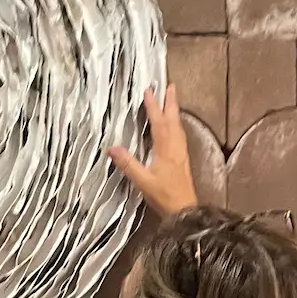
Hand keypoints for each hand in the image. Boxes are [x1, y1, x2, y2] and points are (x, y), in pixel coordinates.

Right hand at [109, 84, 197, 216]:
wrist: (185, 210)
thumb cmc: (165, 196)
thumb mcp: (142, 181)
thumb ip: (128, 164)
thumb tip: (112, 148)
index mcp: (166, 150)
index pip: (159, 123)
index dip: (153, 107)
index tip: (149, 91)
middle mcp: (175, 148)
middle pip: (173, 120)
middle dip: (170, 102)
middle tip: (170, 87)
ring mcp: (181, 154)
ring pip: (178, 127)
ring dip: (175, 112)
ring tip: (173, 101)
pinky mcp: (183, 160)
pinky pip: (180, 136)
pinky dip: (176, 125)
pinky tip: (175, 128)